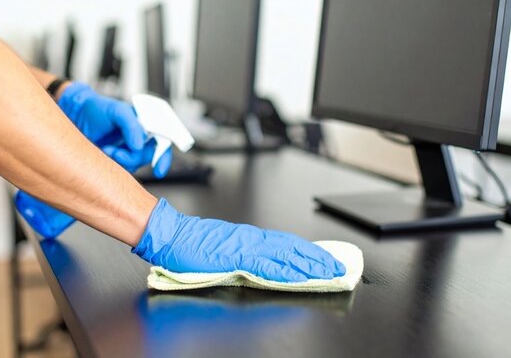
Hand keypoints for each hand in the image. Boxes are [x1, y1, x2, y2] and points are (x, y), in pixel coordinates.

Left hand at [58, 82, 158, 171]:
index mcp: (147, 123)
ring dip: (122, 160)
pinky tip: (105, 151)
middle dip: (135, 158)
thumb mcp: (117, 112)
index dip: (163, 156)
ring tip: (107, 149)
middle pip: (150, 155)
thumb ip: (131, 126)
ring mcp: (130, 147)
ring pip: (137, 163)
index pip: (163, 140)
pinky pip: (125, 167)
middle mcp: (142, 136)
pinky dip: (115, 162)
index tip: (158, 170)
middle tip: (118, 155)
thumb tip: (139, 146)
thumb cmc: (97, 109)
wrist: (76, 116)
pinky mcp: (119, 156)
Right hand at [132, 199, 345, 282]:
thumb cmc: (193, 243)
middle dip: (317, 258)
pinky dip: (283, 270)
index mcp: (251, 237)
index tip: (325, 259)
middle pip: (293, 247)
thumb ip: (244, 254)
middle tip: (338, 267)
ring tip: (327, 272)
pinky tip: (297, 276)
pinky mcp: (235, 257)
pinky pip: (265, 265)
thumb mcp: (224, 248)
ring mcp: (246, 247)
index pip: (288, 243)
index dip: (309, 252)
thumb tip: (263, 263)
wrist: (172, 235)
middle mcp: (253, 239)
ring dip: (308, 264)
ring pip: (285, 255)